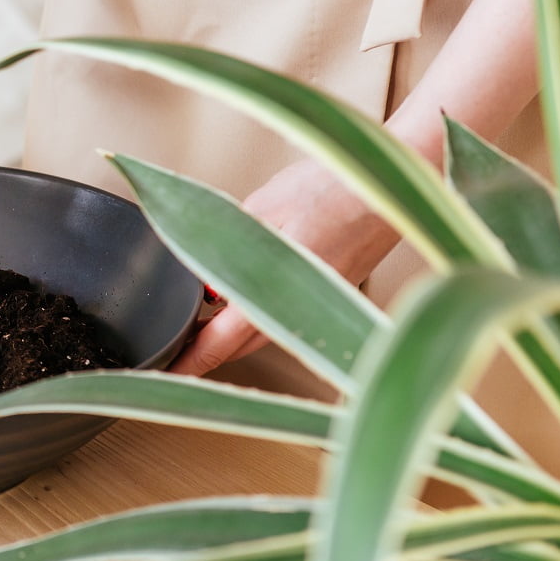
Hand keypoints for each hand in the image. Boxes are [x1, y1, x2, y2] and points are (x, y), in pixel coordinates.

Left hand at [169, 158, 402, 374]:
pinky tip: (245, 297)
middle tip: (173, 350)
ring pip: (262, 335)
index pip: (218, 346)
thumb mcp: (258, 210)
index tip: (164, 375)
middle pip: (238, 349)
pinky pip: (286, 317)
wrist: (395, 185)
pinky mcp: (334, 295)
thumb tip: (197, 268)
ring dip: (231, 335)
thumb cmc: (335, 191)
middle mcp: (300, 316)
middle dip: (204, 352)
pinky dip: (259, 315)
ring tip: (200, 325)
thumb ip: (223, 242)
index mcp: (276, 298)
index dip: (187, 363)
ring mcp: (321, 310)